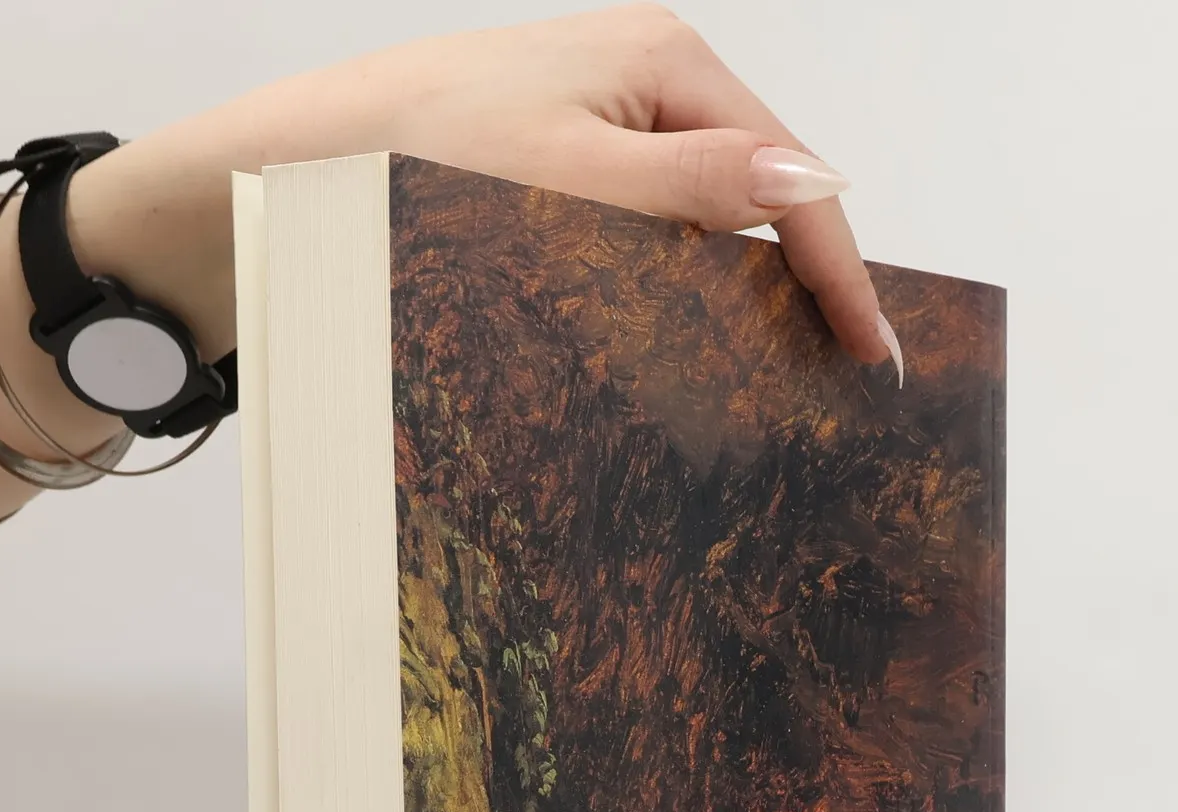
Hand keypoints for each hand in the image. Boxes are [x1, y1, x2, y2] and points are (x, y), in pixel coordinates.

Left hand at [73, 6, 891, 370]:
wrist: (305, 165)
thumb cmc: (420, 156)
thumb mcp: (573, 176)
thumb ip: (697, 187)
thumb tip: (815, 183)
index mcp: (666, 61)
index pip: (788, 173)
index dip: (837, 268)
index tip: (872, 354)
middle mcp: (643, 85)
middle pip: (753, 198)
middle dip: (789, 287)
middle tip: (822, 384)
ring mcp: (603, 129)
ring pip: (698, 227)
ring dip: (723, 300)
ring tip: (755, 381)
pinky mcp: (564, 175)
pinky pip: (644, 239)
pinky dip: (664, 294)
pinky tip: (668, 347)